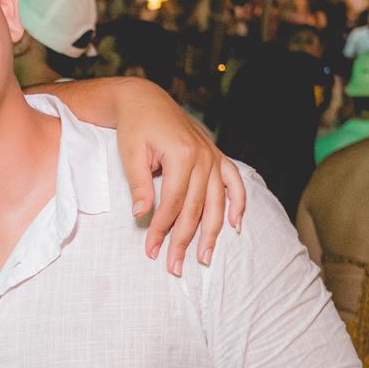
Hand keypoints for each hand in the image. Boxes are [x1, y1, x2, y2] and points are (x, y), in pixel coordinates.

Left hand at [111, 83, 246, 275]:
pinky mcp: (216, 156)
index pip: (173, 202)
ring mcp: (213, 156)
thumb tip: (141, 214)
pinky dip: (238, 202)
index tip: (152, 250)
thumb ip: (139, 184)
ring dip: (212, 232)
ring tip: (205, 258)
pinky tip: (235, 224)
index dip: (162, 229)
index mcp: (182, 154)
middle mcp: (203, 156)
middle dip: (184, 240)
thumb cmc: (135, 126)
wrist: (146, 100)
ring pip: (216, 202)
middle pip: (196, 208)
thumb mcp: (130, 154)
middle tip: (174, 267)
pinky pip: (234, 181)